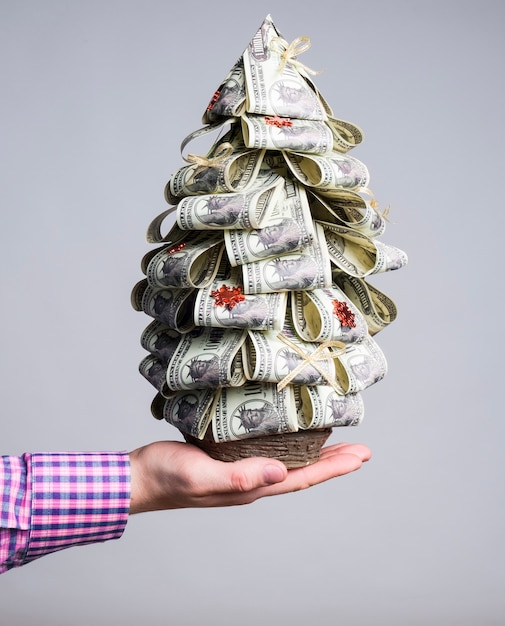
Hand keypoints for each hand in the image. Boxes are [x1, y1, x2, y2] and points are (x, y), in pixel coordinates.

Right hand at [128, 440, 370, 512]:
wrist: (141, 477)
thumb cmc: (167, 476)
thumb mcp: (201, 475)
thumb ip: (238, 477)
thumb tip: (280, 473)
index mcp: (250, 487)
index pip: (301, 479)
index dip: (333, 468)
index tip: (360, 456)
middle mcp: (252, 481)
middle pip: (302, 472)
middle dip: (334, 462)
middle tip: (361, 449)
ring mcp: (241, 471)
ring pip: (289, 463)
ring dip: (316, 455)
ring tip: (337, 443)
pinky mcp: (230, 458)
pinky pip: (269, 452)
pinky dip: (289, 445)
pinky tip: (291, 435)